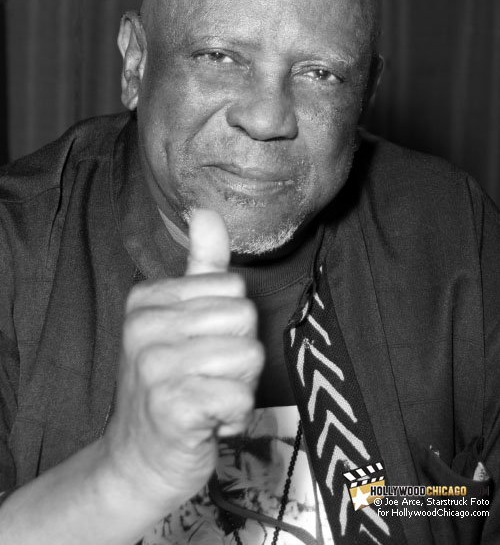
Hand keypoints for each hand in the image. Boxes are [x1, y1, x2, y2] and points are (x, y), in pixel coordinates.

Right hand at [101, 209, 263, 510]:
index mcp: (148, 298)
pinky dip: (233, 417)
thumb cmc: (169, 386)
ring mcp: (154, 366)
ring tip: (205, 399)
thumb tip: (206, 210)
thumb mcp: (181, 319)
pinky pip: (239, 396)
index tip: (202, 351)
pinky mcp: (171, 407)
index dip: (232, 326)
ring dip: (238, 388)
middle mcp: (145, 326)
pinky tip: (206, 422)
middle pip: (245, 320)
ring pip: (248, 357)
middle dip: (240, 358)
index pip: (234, 288)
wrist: (136, 461)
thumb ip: (201, 265)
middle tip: (206, 379)